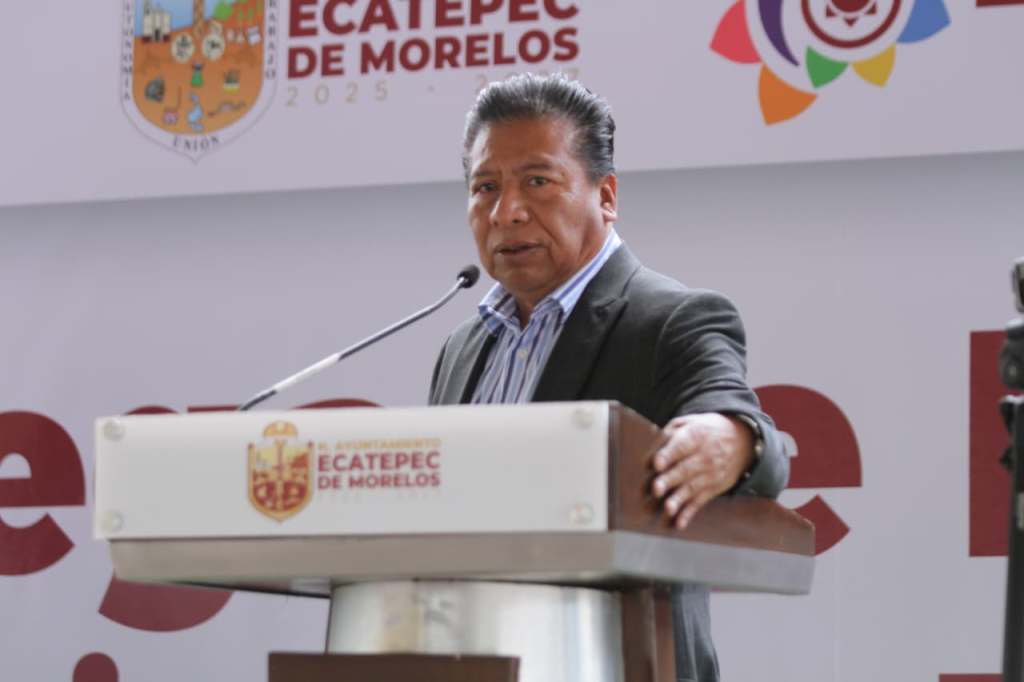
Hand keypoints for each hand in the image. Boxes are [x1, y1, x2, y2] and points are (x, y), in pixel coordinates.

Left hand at [650, 413, 754, 528]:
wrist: (742, 439)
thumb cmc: (702, 431)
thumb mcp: (689, 423)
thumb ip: (668, 434)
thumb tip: (649, 451)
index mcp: (696, 435)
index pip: (681, 445)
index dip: (668, 455)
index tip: (656, 464)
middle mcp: (705, 456)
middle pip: (685, 469)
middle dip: (670, 480)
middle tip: (655, 489)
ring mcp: (711, 474)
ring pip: (692, 488)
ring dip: (678, 500)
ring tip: (667, 509)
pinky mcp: (713, 489)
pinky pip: (699, 502)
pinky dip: (689, 513)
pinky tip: (679, 523)